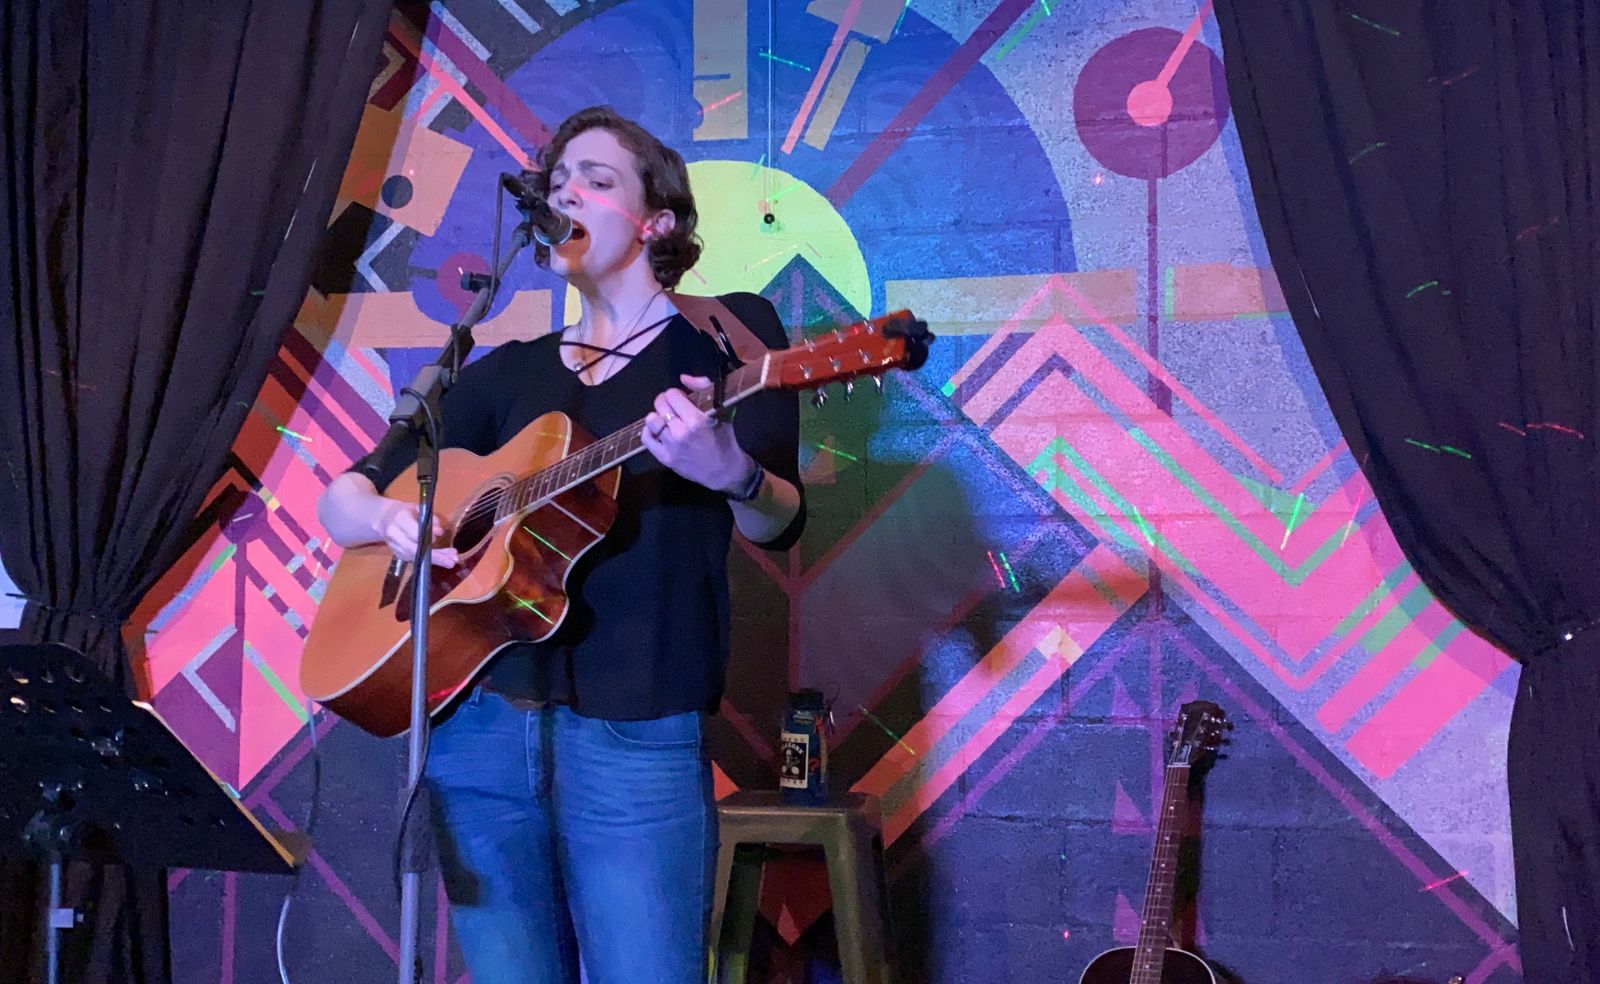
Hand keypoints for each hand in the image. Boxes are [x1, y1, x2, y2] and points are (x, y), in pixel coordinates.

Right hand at [374, 499, 458, 566]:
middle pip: (415, 550)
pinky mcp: (399, 555)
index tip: (441, 535)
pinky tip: (444, 559)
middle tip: (452, 560)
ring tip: (452, 560)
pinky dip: (431, 560)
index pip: (413, 533)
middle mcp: (395, 536)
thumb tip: (439, 532)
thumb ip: (430, 519)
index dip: (427, 536)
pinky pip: (416, 560)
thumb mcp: (419, 508)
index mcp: (399, 520)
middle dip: (435, 556)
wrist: (385, 519)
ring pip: (417, 557)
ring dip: (436, 560)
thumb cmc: (406, 512)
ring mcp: (395, 548)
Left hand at [641, 374, 756, 494]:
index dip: (677, 394)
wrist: (724, 471)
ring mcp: (671, 446)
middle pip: (660, 404)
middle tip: (674, 408)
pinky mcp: (665, 458)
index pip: (672, 395)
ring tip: (667, 420)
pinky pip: (646, 439)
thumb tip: (683, 378)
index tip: (683, 400)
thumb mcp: (722, 410)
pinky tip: (659, 431)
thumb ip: (704, 388)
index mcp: (696, 419)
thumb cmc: (725, 438)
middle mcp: (681, 432)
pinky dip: (650, 431)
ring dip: (658, 416)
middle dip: (666, 402)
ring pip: (651, 420)